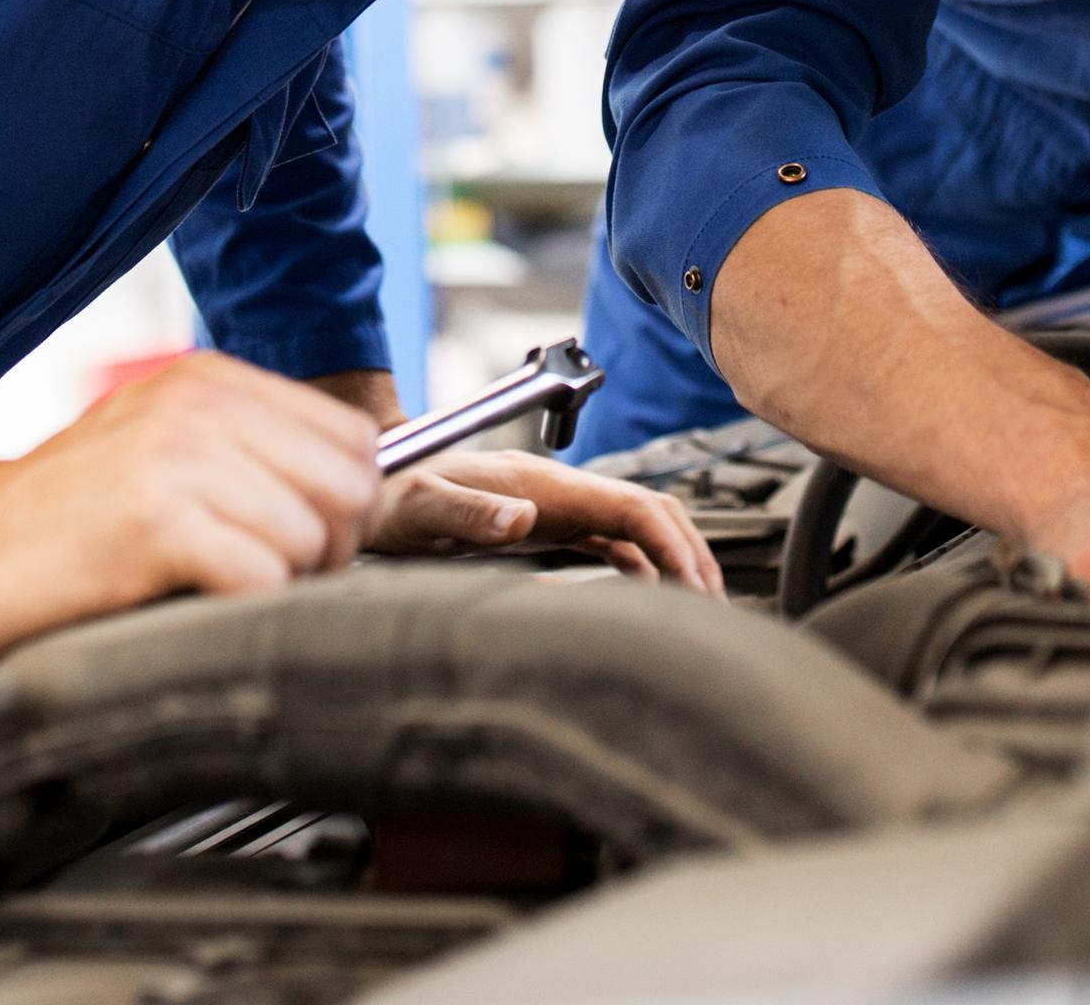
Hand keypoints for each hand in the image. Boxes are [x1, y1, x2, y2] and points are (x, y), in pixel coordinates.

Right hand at [0, 350, 383, 663]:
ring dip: (280, 583)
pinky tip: (188, 599)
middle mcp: (200, 406)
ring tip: (213, 587)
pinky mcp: (155, 521)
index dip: (342, 505)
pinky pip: (263, 578)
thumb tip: (352, 493)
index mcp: (209, 380)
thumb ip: (247, 450)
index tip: (300, 541)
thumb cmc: (58, 520)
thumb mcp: (159, 448)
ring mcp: (177, 458)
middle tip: (265, 575)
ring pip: (311, 536)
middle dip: (327, 549)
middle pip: (349, 486)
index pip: (352, 438)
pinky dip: (241, 607)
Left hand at [366, 450, 725, 590]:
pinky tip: (651, 594)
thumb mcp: (421, 508)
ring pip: (634, 526)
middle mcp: (556, 492)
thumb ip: (467, 514)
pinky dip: (641, 565)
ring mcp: (554, 508)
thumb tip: (521, 520)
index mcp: (541, 485)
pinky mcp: (546, 526)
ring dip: (671, 558)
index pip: (628, 504)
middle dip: (687, 550)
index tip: (694, 583)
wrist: (374, 488)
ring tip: (697, 604)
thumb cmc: (393, 497)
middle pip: (646, 510)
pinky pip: (609, 541)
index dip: (669, 540)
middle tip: (714, 602)